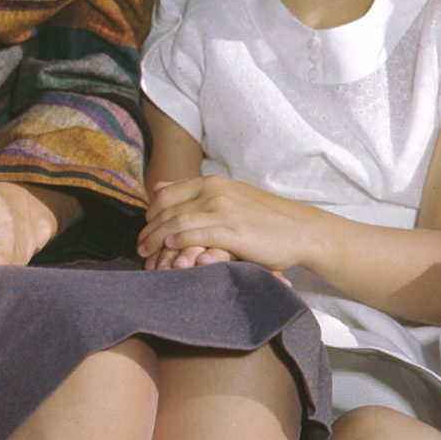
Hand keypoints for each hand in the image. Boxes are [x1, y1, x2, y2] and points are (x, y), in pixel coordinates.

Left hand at [139, 173, 315, 272]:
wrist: (300, 229)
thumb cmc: (263, 216)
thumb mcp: (227, 195)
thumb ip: (194, 191)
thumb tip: (158, 187)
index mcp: (212, 183)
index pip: (166, 195)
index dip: (150, 214)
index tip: (144, 230)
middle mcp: (215, 192)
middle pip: (168, 211)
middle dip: (149, 231)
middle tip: (140, 248)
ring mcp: (224, 211)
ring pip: (178, 225)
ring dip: (158, 242)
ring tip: (148, 257)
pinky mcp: (234, 232)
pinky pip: (197, 236)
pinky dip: (179, 244)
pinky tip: (170, 253)